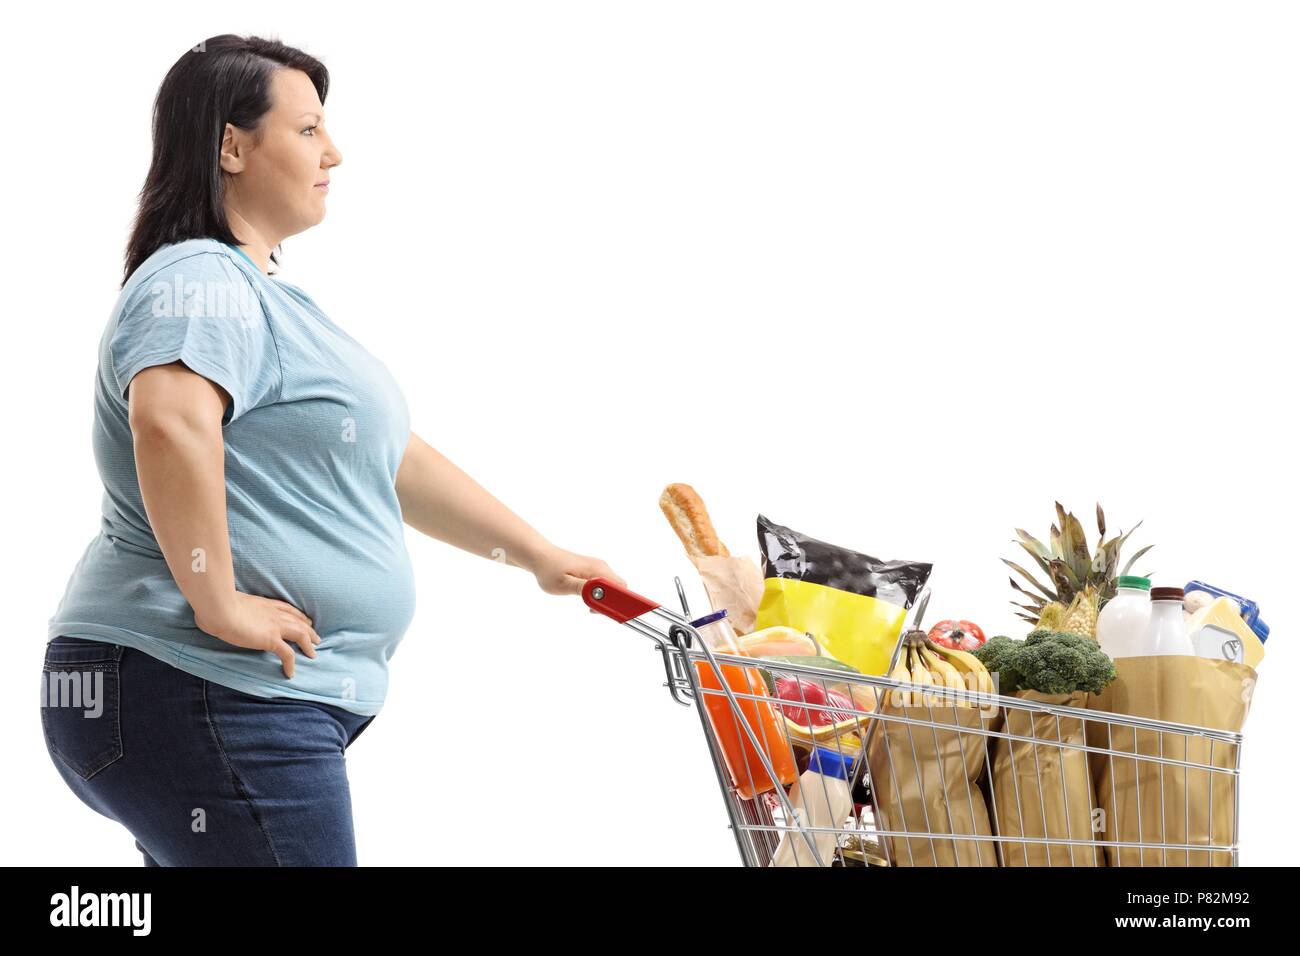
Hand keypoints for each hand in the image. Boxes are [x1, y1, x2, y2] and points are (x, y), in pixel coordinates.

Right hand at [194, 592, 321, 678]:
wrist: (219, 608)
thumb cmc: (216, 604)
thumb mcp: (227, 601)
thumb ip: (230, 606)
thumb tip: (217, 612)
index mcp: (264, 603)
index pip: (287, 608)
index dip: (298, 615)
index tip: (304, 619)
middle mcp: (274, 613)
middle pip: (298, 620)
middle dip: (309, 629)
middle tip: (316, 637)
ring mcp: (275, 626)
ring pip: (300, 634)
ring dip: (308, 644)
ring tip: (313, 653)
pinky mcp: (271, 639)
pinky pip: (287, 654)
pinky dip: (291, 664)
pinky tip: (291, 673)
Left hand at [531, 546, 625, 608]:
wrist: (540, 556)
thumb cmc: (550, 569)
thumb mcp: (564, 584)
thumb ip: (583, 589)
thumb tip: (599, 594)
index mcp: (597, 569)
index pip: (620, 586)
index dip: (619, 601)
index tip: (608, 611)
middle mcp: (601, 567)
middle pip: (618, 588)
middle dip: (610, 603)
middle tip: (592, 609)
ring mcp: (598, 568)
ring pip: (611, 587)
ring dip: (603, 599)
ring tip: (587, 605)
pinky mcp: (593, 571)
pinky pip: (603, 585)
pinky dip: (598, 594)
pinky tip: (585, 598)